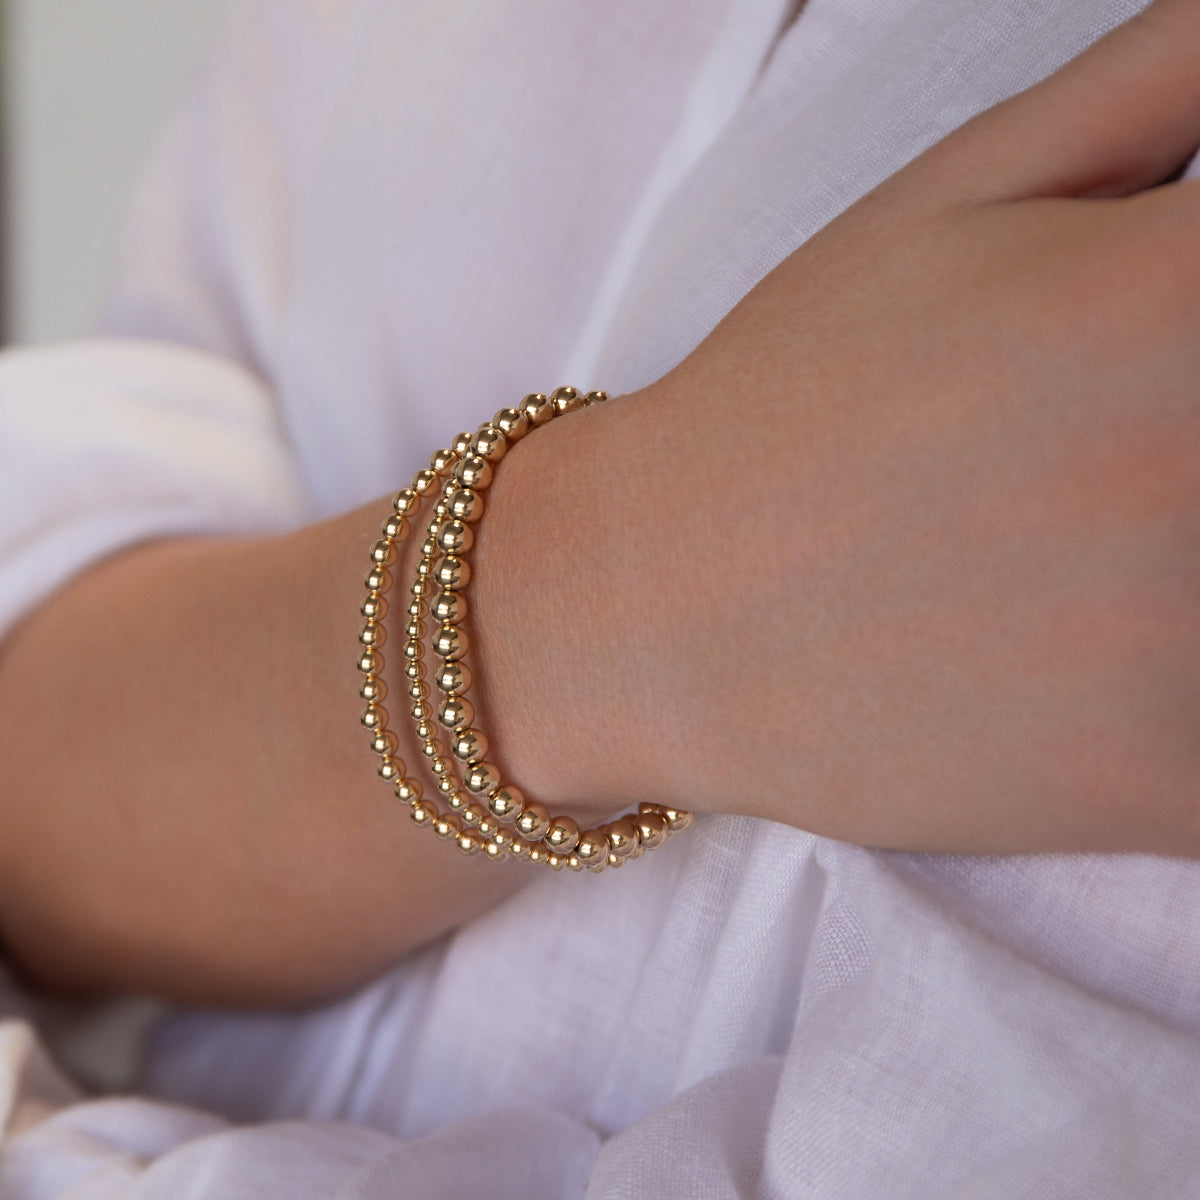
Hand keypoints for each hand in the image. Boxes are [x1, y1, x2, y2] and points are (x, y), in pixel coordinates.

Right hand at [476, 0, 1199, 856]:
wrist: (657, 611)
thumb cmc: (795, 400)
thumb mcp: (956, 196)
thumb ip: (1159, 79)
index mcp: (1184, 295)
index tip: (1176, 366)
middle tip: (1118, 465)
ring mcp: (1198, 647)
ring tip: (1094, 544)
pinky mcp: (1168, 790)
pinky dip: (1197, 704)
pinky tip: (1113, 658)